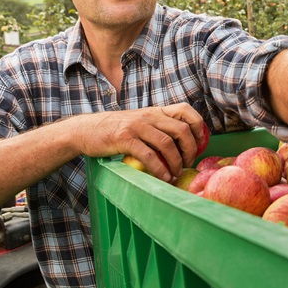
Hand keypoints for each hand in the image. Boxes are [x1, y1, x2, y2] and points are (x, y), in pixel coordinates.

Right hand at [74, 103, 206, 181]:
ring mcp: (137, 127)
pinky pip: (149, 155)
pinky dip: (159, 168)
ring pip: (167, 144)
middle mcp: (149, 116)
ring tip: (176, 174)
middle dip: (190, 149)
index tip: (201, 142)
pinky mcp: (125, 139)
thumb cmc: (116, 129)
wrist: (86, 129)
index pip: (185, 110)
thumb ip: (158, 126)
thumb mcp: (140, 121)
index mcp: (155, 111)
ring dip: (176, 162)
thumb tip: (181, 142)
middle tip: (189, 163)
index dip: (198, 126)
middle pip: (181, 130)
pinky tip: (163, 177)